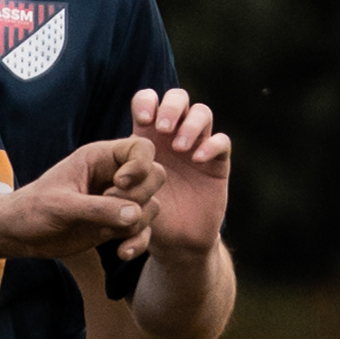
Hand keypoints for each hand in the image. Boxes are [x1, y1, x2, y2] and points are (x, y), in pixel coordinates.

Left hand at [0, 134, 164, 262]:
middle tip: (109, 207)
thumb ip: (98, 209)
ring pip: (152, 206)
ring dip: (139, 223)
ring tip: (109, 233)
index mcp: (99, 158)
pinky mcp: (116, 225)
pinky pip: (142, 231)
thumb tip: (136, 214)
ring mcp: (117, 201)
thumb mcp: (62, 206)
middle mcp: (113, 176)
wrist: (20, 234)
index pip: (141, 147)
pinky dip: (137, 243)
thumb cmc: (33, 209)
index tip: (119, 183)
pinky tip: (122, 252)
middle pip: (155, 177)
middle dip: (140, 196)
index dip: (141, 165)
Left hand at [129, 87, 228, 262]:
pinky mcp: (217, 163)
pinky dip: (211, 144)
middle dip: (171, 106)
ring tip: (179, 148)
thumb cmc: (143, 217)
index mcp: (147, 136)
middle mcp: (174, 136)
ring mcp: (197, 146)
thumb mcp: (123, 199)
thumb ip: (117, 188)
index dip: (147, 101)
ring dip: (191, 124)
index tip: (143, 121)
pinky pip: (222, 141)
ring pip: (202, 113)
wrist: (174, 240)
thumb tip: (119, 182)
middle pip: (178, 97)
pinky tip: (198, 159)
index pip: (148, 100)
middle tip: (163, 129)